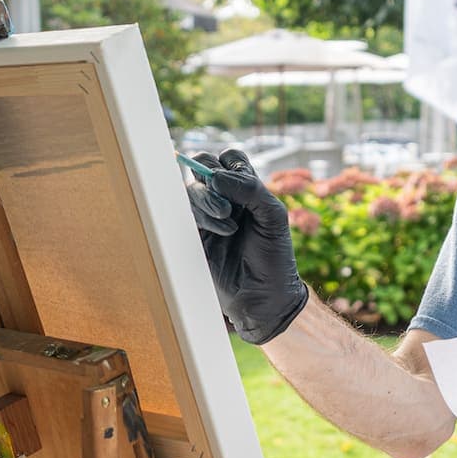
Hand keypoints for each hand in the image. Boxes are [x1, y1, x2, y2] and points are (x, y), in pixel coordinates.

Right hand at [185, 149, 309, 343]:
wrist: (264, 298)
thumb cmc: (274, 257)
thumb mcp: (273, 217)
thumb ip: (251, 189)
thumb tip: (215, 177)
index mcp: (245, 190)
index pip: (229, 159)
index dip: (229, 164)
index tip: (240, 183)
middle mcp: (224, 199)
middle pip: (203, 168)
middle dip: (209, 179)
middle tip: (227, 205)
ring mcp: (205, 217)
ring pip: (190, 190)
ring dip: (207, 202)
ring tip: (228, 226)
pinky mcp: (192, 235)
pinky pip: (182, 214)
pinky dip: (201, 218)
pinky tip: (220, 232)